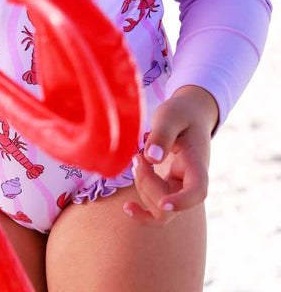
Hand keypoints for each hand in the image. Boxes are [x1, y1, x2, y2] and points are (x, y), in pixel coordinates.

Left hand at [124, 84, 218, 225]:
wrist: (189, 115)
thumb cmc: (180, 113)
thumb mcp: (170, 115)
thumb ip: (162, 134)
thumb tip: (152, 158)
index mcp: (196, 164)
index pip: (197, 192)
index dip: (181, 202)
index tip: (163, 203)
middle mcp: (191, 182)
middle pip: (170, 201)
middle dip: (146, 183)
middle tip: (137, 156)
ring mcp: (180, 189)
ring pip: (161, 209)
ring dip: (142, 187)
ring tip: (137, 158)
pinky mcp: (169, 189)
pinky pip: (157, 211)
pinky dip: (142, 211)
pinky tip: (127, 208)